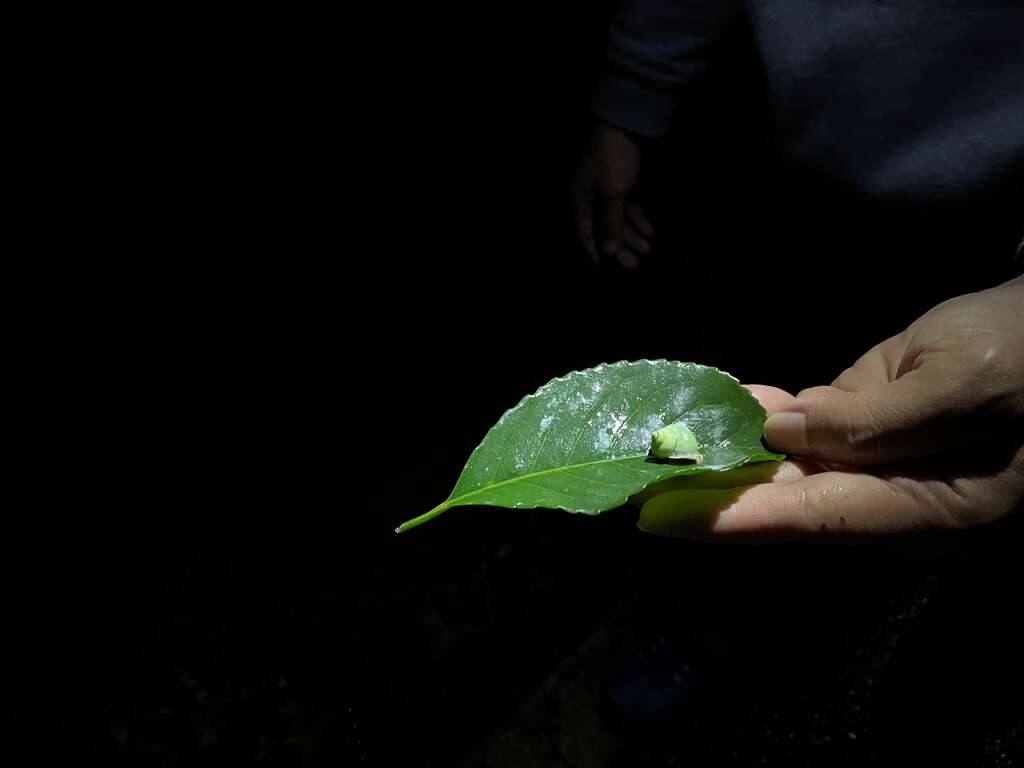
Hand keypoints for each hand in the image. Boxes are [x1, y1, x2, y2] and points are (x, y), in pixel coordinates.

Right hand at [570, 123, 654, 268]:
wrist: (628, 123)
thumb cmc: (613, 159)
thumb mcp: (613, 193)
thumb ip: (611, 223)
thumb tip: (608, 251)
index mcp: (580, 199)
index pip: (585, 232)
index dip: (595, 251)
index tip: (606, 270)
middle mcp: (591, 197)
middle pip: (605, 228)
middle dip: (619, 246)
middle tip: (634, 265)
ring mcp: (609, 190)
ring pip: (619, 219)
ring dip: (632, 235)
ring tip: (647, 250)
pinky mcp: (624, 184)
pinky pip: (629, 208)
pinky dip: (639, 219)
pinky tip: (650, 232)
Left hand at [636, 276, 1023, 536]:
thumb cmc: (1023, 346)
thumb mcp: (960, 378)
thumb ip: (871, 423)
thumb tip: (782, 435)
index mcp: (942, 507)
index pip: (823, 519)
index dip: (741, 519)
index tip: (664, 519)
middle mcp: (907, 503)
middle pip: (798, 505)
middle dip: (716, 496)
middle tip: (638, 491)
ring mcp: (889, 472)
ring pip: (795, 471)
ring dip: (728, 456)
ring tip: (659, 446)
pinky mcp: (875, 439)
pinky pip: (812, 437)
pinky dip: (766, 420)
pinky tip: (724, 404)